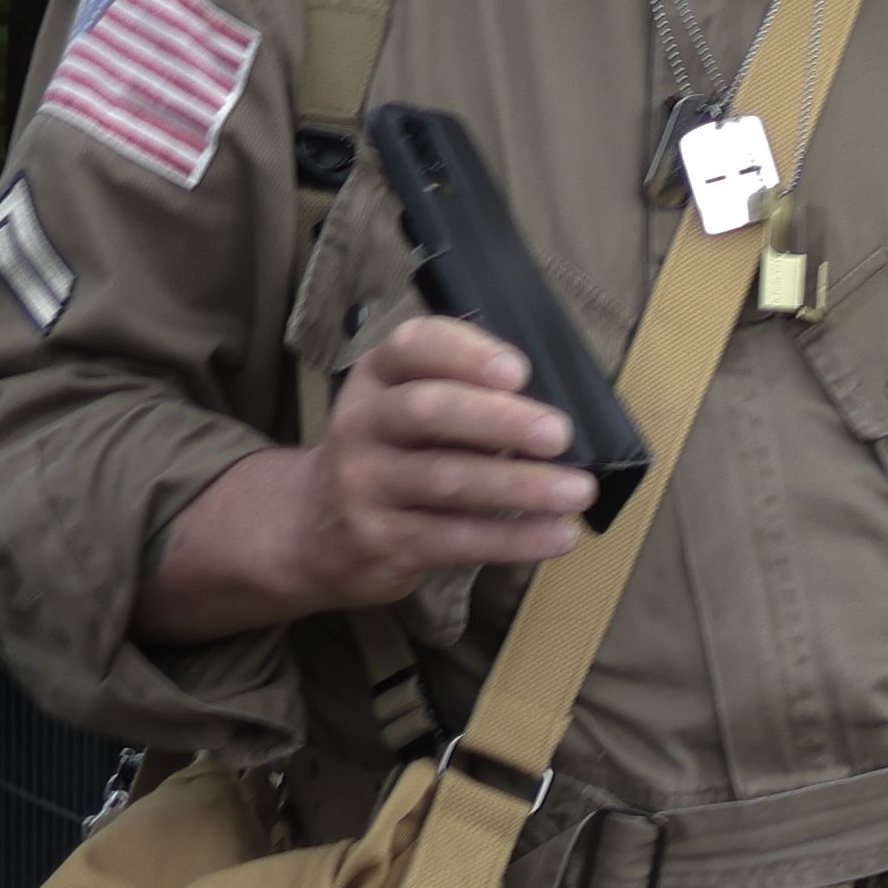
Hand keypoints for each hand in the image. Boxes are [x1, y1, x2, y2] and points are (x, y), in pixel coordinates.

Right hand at [128, 311, 594, 636]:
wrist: (309, 530)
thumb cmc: (390, 455)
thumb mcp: (404, 407)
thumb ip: (463, 395)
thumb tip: (552, 412)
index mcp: (377, 377)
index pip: (412, 347)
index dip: (465, 354)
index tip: (518, 370)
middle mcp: (362, 423)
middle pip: (429, 412)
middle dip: (499, 421)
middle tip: (559, 433)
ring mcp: (366, 484)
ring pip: (447, 480)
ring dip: (521, 486)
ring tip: (578, 490)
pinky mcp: (381, 540)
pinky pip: (454, 539)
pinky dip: (513, 539)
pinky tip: (558, 535)